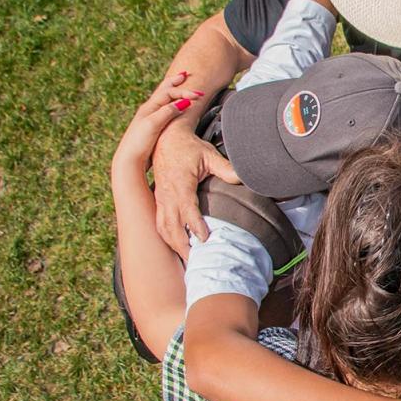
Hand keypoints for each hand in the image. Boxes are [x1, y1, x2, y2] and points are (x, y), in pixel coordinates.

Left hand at [112, 78, 202, 171]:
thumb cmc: (140, 142)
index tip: (199, 96)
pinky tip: (174, 107)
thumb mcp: (154, 124)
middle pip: (164, 90)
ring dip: (173, 90)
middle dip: (176, 82)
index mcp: (150, 107)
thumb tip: (183, 103)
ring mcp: (151, 118)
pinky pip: (164, 109)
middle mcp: (149, 110)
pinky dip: (172, 103)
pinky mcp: (153, 128)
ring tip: (179, 84)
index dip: (185, 92)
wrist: (130, 159)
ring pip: (164, 99)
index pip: (170, 92)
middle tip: (185, 74)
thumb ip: (168, 111)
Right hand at [151, 79, 240, 256]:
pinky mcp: (158, 201)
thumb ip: (226, 169)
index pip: (187, 210)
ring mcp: (160, 199)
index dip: (195, 226)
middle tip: (197, 261)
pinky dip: (167, 238)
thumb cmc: (189, 148)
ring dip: (174, 245)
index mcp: (180, 185)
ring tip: (188, 260)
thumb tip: (242, 179)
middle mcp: (167, 195)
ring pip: (163, 228)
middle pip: (172, 227)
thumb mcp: (209, 155)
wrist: (165, 138)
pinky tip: (177, 248)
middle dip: (183, 245)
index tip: (205, 240)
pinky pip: (159, 224)